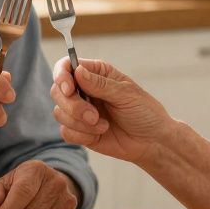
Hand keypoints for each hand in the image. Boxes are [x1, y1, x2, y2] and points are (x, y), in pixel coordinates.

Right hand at [50, 57, 174, 165]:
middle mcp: (84, 90)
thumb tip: (77, 71)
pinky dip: (81, 135)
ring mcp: (80, 111)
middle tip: (93, 116)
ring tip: (103, 125)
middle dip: (72, 106)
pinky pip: (66, 132)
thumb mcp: (126, 94)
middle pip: (57, 91)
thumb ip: (100, 84)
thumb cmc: (144, 112)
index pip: (66, 66)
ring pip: (59, 112)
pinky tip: (100, 133)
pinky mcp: (79, 130)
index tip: (69, 89)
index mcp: (95, 74)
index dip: (61, 76)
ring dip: (79, 122)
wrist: (152, 141)